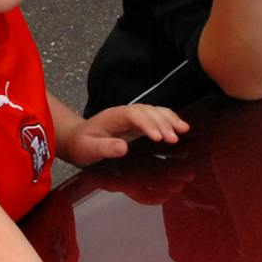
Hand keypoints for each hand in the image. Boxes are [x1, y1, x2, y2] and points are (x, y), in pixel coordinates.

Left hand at [64, 104, 188, 164]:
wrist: (77, 139)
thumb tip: (123, 148)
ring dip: (170, 119)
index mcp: (113, 116)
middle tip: (174, 139)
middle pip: (148, 112)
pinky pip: (157, 118)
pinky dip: (170, 121)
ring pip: (155, 112)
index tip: (158, 138)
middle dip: (163, 123)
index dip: (148, 124)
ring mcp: (134, 117)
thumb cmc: (82, 145)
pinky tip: (181, 129)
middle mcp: (126, 113)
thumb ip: (104, 148)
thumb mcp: (88, 149)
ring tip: (184, 130)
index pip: (134, 115)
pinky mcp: (140, 124)